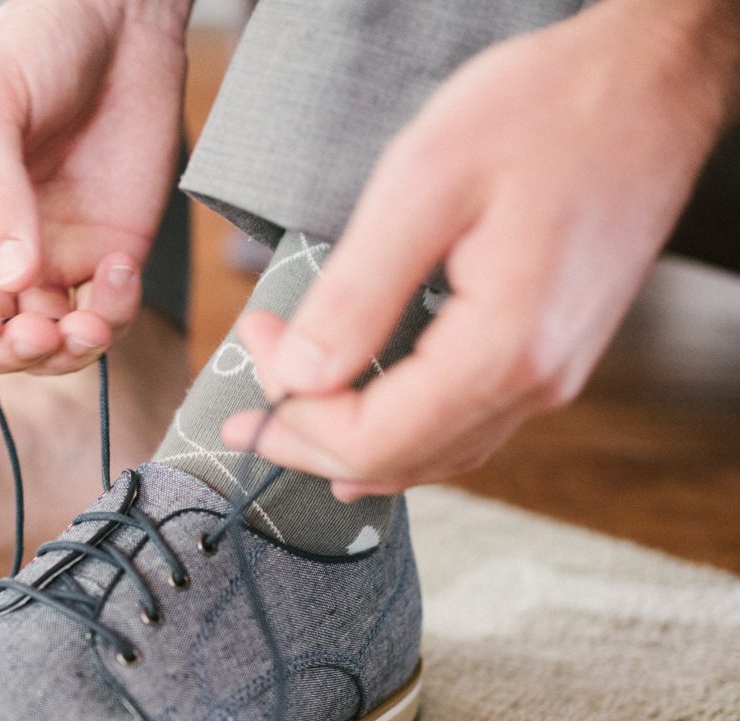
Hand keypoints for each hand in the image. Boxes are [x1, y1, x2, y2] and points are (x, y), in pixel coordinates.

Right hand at [0, 0, 190, 374]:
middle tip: (43, 334)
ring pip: (49, 341)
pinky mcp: (106, 255)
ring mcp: (50, 257)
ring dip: (68, 348)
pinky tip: (120, 271)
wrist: (118, 20)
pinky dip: (114, 312)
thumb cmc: (33, 45)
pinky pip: (105, 312)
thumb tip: (12, 278)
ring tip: (89, 322)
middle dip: (15, 351)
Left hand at [222, 0, 739, 499]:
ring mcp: (552, 373)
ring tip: (288, 423)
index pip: (371, 437)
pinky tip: (368, 424)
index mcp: (502, 349)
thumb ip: (355, 294)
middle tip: (244, 412)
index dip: (293, 413)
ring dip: (353, 449)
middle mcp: (536, 381)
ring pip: (436, 457)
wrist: (654, 80)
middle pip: (399, 462)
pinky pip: (468, 427)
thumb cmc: (547, 109)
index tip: (253, 345)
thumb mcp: (424, 184)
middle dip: (308, 444)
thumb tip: (297, 376)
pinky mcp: (554, 352)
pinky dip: (404, 435)